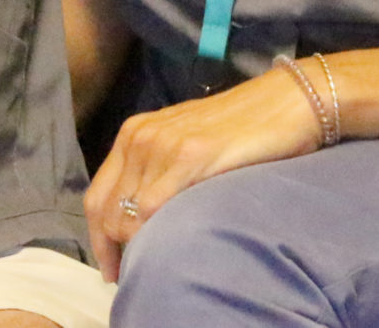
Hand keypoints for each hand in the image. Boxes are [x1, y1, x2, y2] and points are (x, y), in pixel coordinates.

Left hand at [81, 69, 319, 281]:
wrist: (281, 102)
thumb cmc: (237, 127)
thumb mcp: (182, 143)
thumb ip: (157, 170)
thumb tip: (139, 217)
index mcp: (134, 133)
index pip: (97, 195)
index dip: (97, 237)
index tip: (110, 266)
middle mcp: (140, 137)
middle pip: (105, 209)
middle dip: (109, 249)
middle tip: (123, 276)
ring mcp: (162, 145)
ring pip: (126, 213)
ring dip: (132, 247)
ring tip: (147, 267)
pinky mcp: (190, 156)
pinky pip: (153, 207)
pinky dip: (152, 233)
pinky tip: (166, 248)